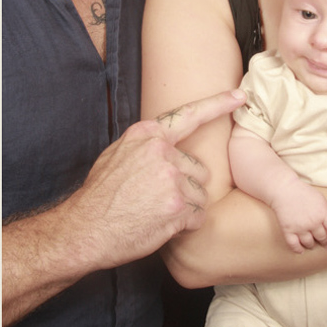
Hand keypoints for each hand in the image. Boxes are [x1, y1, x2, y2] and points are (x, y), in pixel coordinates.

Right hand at [75, 90, 245, 270]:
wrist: (86, 228)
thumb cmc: (100, 195)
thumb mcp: (116, 155)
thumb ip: (145, 146)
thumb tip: (165, 143)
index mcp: (148, 135)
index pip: (190, 115)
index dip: (218, 105)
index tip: (239, 97)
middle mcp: (162, 152)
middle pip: (198, 169)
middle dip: (186, 185)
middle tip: (157, 197)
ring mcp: (171, 179)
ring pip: (201, 195)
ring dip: (186, 207)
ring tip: (156, 212)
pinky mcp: (177, 207)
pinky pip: (198, 217)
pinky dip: (185, 225)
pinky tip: (161, 224)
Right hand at [269, 180, 326, 253]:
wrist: (284, 189)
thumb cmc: (303, 193)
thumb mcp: (320, 199)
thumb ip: (326, 212)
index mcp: (322, 212)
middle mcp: (313, 222)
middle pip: (322, 238)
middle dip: (325, 241)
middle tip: (325, 242)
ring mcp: (300, 227)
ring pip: (309, 243)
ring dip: (312, 245)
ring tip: (313, 244)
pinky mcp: (288, 229)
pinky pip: (294, 245)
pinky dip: (298, 249)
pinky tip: (301, 250)